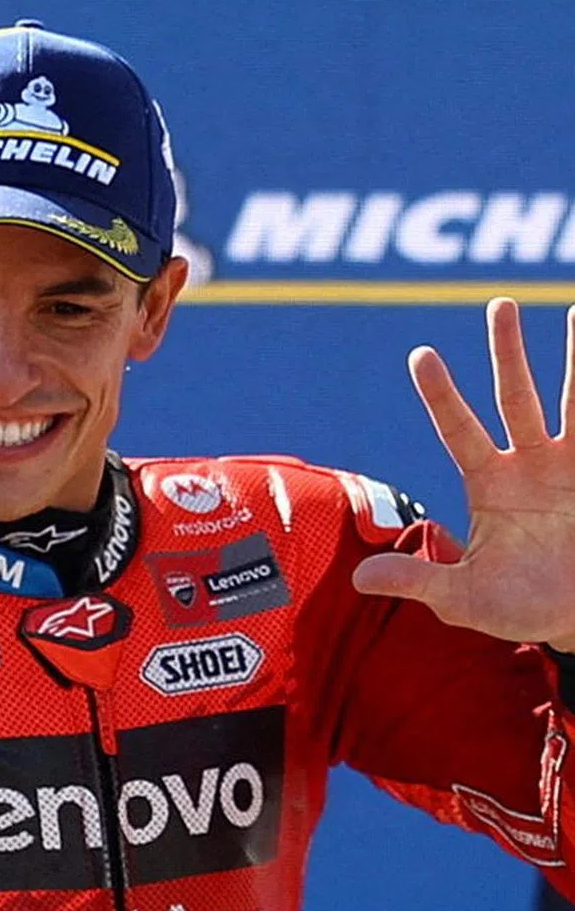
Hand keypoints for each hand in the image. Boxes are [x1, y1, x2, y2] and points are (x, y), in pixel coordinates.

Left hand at [353, 297, 574, 650]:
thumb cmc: (518, 607)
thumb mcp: (463, 598)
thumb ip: (418, 581)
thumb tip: (358, 577)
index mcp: (490, 485)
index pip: (459, 430)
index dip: (442, 394)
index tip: (421, 354)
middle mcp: (530, 465)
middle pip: (516, 398)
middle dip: (508, 353)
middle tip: (500, 304)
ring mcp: (571, 468)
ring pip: (573, 400)